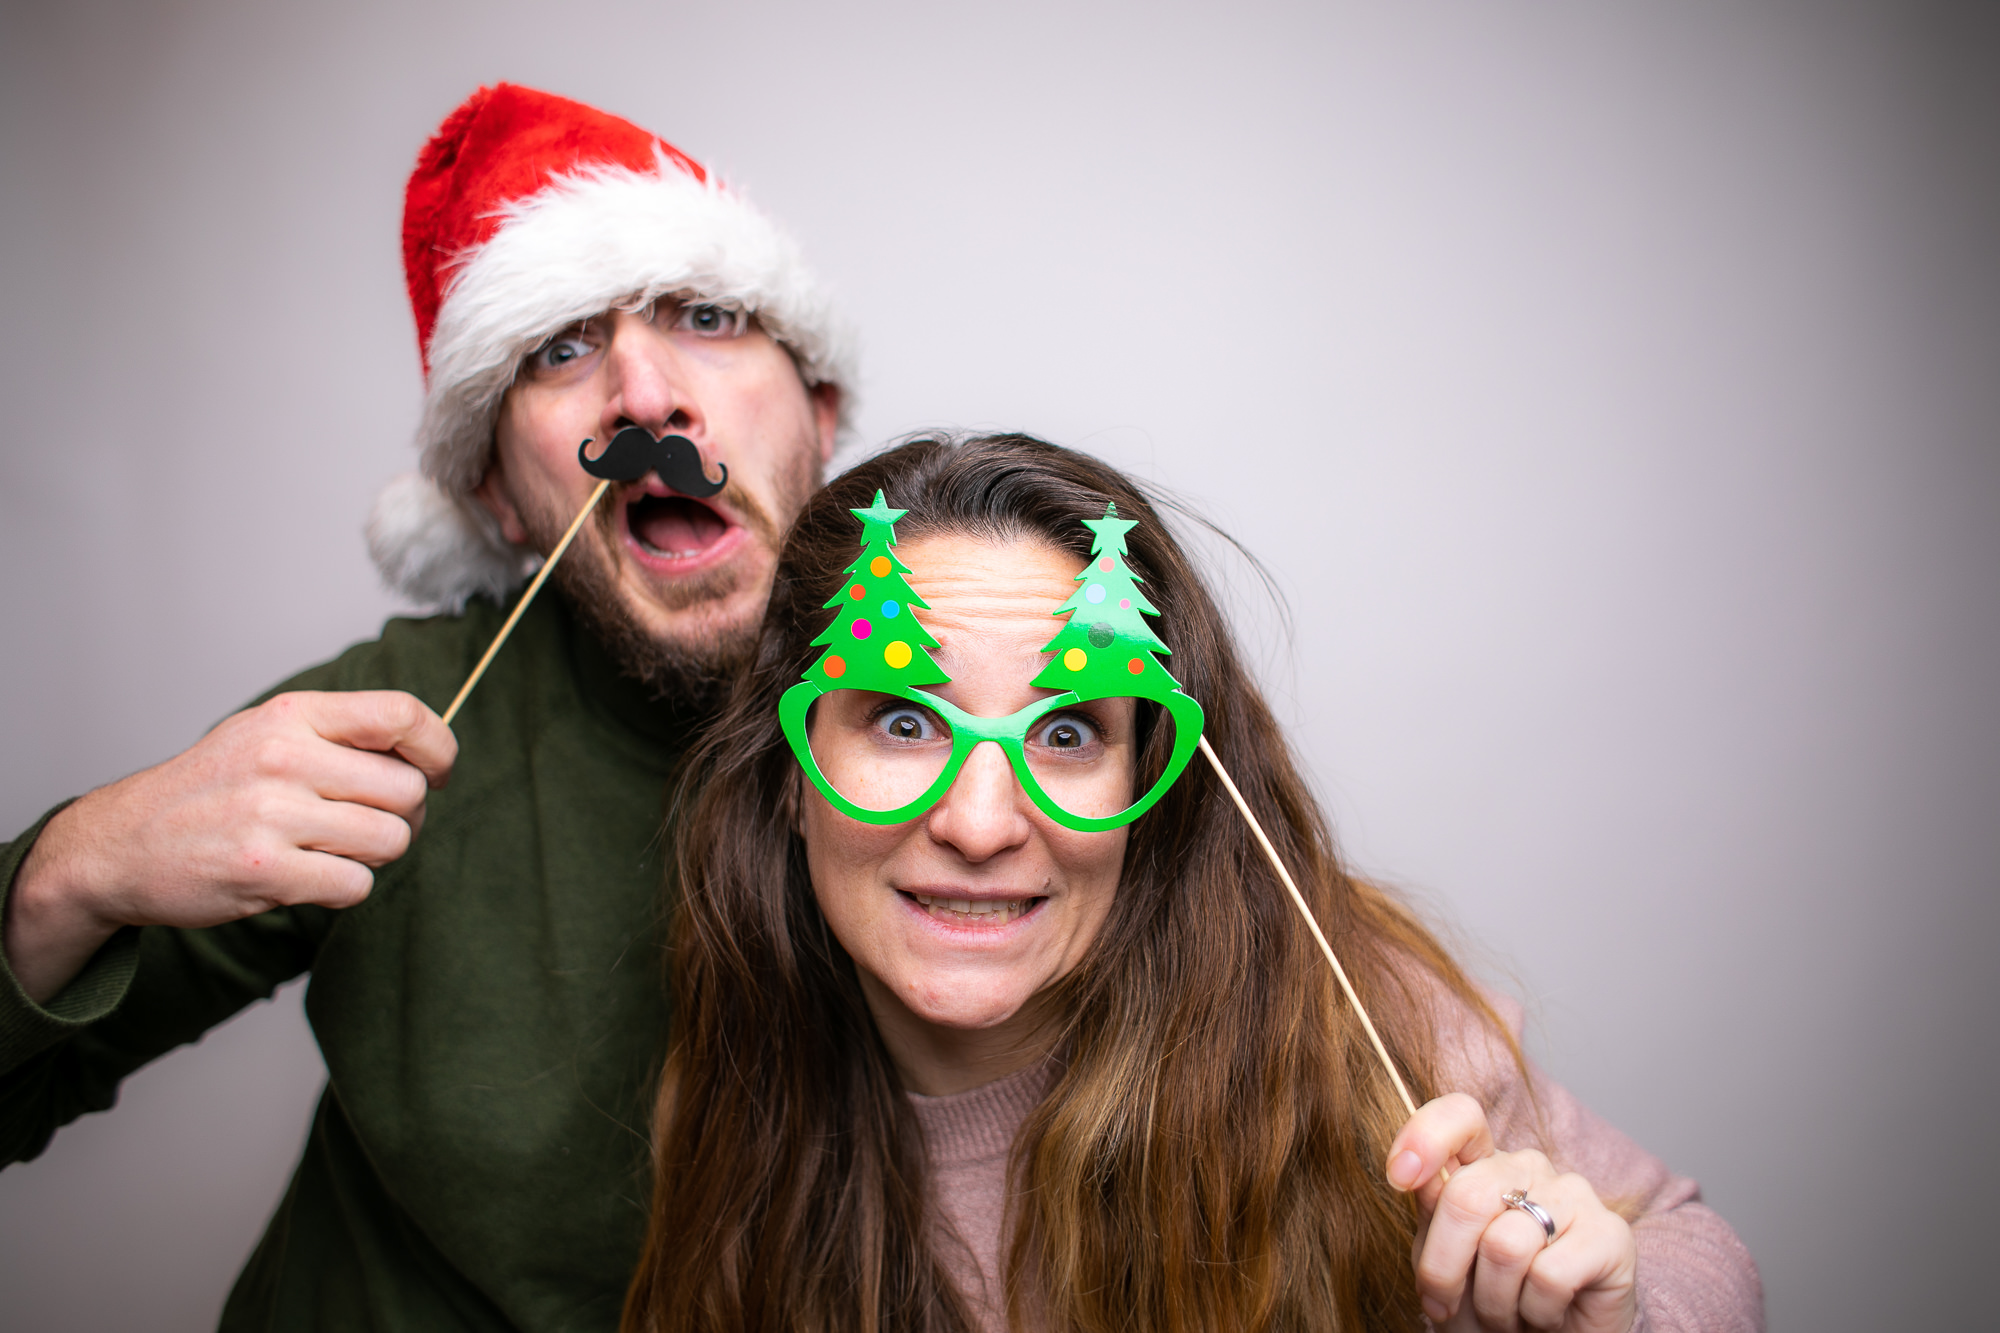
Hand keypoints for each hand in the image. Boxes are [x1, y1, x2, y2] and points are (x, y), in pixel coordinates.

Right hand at [4, 691, 456, 1001]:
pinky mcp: (263, 871)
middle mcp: (283, 758)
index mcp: (291, 716)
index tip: (438, 772)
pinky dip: (345, 888)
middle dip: (406, 815)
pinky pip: (356, 884)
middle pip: (408, 790)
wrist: (118, 845)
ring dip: (376, 855)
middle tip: (374, 825)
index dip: (439, 747)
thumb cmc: (208, 791)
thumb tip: (424, 757)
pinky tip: (311, 879)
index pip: (401, 714)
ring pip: (391, 840)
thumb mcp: (265, 735)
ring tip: (335, 850)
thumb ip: (338, 737)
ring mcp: (272, 815)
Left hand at [1387, 1093, 1637, 1332]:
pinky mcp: (1610, 1234)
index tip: (1398, 1177)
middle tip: (1447, 1304)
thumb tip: (1413, 1175)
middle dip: (1443, 1267)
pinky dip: (1537, 1311)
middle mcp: (1530, 1168)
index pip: (1460, 1116)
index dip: (1425, 1137)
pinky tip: (1547, 1313)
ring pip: (1505, 1246)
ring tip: (1507, 1310)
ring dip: (1493, 1300)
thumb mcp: (1445, 1256)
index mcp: (1484, 1164)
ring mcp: (1574, 1195)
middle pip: (1467, 1196)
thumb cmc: (1490, 1299)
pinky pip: (1549, 1276)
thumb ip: (1432, 1211)